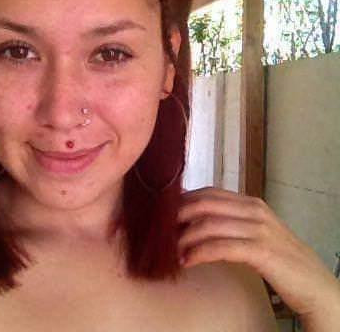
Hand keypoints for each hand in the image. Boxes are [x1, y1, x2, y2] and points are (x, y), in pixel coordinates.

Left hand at [177, 186, 339, 321]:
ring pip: (209, 225)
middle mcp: (253, 210)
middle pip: (205, 204)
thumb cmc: (279, 258)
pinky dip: (199, 253)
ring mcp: (258, 228)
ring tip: (172, 250)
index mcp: (250, 202)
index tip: (164, 213)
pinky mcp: (261, 250)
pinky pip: (221, 247)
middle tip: (162, 230)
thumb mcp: (253, 232)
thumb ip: (229, 222)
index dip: (184, 201)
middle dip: (179, 216)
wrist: (314, 283)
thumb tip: (193, 221)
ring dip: (185, 238)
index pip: (208, 193)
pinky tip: (187, 261)